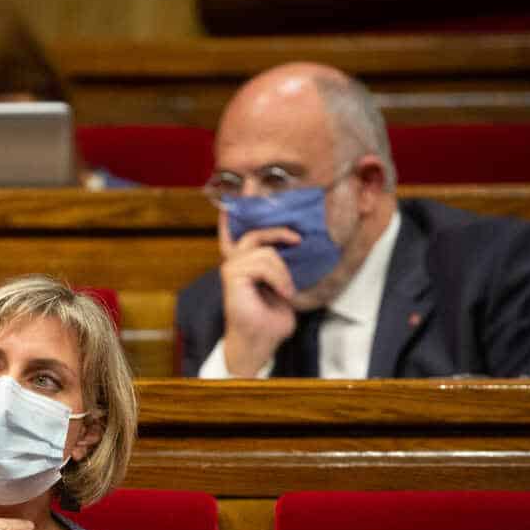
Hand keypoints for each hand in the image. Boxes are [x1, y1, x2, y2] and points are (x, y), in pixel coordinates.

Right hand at [219, 219, 302, 375]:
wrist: (259, 342)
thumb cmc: (270, 320)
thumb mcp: (282, 287)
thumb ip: (282, 267)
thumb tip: (298, 245)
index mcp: (243, 264)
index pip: (236, 232)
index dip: (237, 213)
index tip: (246, 187)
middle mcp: (234, 263)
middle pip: (255, 234)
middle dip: (277, 232)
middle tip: (297, 240)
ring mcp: (231, 269)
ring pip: (265, 251)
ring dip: (282, 271)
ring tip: (287, 290)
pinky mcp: (232, 276)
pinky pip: (262, 264)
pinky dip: (278, 278)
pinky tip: (282, 292)